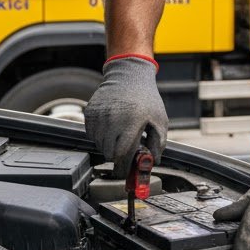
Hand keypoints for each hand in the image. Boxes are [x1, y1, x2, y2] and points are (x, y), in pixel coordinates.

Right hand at [84, 56, 167, 177]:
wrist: (128, 76)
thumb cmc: (146, 100)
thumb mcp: (159, 120)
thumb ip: (158, 143)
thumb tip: (153, 162)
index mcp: (132, 123)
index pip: (121, 154)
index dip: (122, 167)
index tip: (124, 172)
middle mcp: (112, 119)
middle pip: (109, 153)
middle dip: (117, 156)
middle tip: (125, 151)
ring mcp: (99, 116)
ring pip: (99, 145)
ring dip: (108, 145)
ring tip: (120, 134)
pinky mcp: (89, 112)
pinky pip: (91, 134)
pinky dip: (100, 136)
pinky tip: (110, 127)